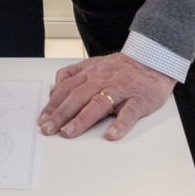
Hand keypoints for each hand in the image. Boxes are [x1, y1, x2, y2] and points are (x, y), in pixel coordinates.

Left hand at [37, 52, 175, 140]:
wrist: (152, 60)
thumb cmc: (122, 68)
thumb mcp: (93, 64)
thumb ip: (73, 75)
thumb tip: (54, 90)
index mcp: (90, 74)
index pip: (66, 89)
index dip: (53, 104)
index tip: (42, 119)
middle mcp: (102, 81)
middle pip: (78, 97)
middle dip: (61, 114)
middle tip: (49, 128)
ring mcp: (120, 90)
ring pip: (98, 104)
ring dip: (82, 119)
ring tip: (69, 132)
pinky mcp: (138, 100)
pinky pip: (128, 113)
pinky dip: (120, 124)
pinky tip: (111, 135)